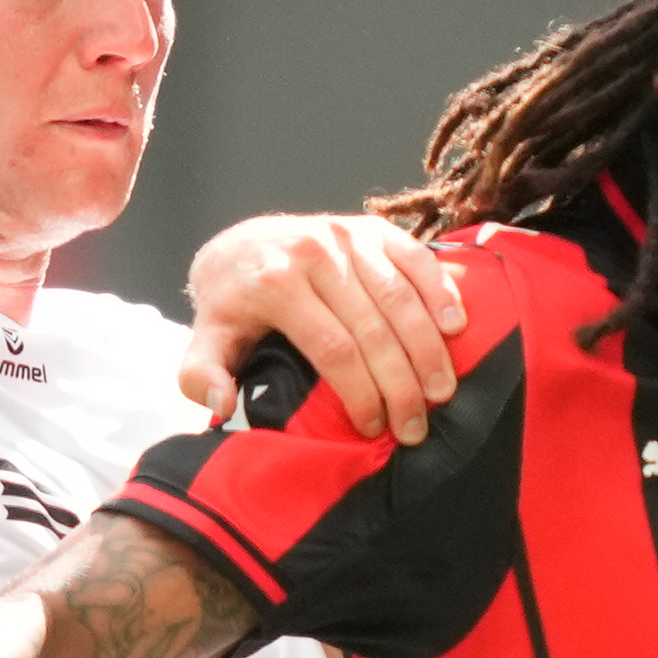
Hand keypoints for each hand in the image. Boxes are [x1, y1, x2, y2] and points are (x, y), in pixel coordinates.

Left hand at [180, 213, 465, 444]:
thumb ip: (202, 374)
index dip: (359, 392)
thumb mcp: (206, 338)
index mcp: (276, 282)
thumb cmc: (233, 304)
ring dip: (427, 347)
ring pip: (400, 296)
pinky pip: (415, 257)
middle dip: (400, 383)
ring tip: (442, 391)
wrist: (240, 245)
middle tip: (417, 425)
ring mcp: (347, 235)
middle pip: (373, 327)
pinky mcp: (371, 228)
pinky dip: (439, 290)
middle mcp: (315, 252)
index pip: (333, 348)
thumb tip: (220, 402)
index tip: (374, 429)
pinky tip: (455, 326)